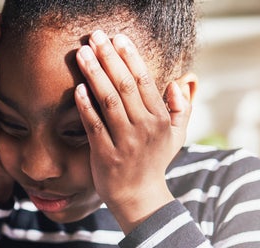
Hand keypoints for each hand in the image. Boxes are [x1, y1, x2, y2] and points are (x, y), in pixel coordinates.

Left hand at [74, 30, 190, 232]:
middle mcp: (144, 127)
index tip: (117, 37)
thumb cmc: (154, 162)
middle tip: (94, 36)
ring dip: (94, 74)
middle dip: (108, 57)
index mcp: (160, 118)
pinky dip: (86, 107)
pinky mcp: (105, 155)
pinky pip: (95, 126)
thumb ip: (181, 107)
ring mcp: (124, 141)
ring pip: (108, 101)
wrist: (139, 197)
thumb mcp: (176, 135)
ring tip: (82, 53)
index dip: (130, 56)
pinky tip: (78, 88)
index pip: (144, 80)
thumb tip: (180, 81)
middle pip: (124, 85)